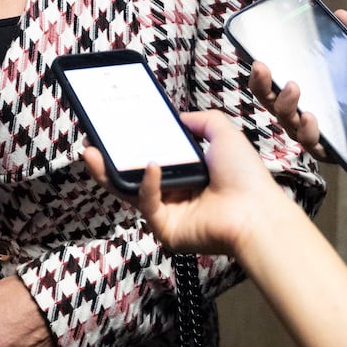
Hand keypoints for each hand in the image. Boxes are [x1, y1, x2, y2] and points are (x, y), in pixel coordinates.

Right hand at [82, 110, 283, 256]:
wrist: (256, 211)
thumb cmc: (245, 175)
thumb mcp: (224, 134)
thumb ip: (201, 120)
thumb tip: (179, 116)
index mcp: (187, 174)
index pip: (151, 159)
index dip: (132, 145)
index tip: (113, 129)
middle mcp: (175, 194)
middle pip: (132, 177)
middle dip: (108, 160)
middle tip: (90, 142)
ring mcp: (168, 213)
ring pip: (130, 192)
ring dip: (108, 173)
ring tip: (91, 152)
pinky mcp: (165, 229)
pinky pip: (148, 204)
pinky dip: (148, 185)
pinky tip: (152, 167)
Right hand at [248, 8, 346, 160]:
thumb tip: (341, 15)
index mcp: (307, 92)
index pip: (274, 86)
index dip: (262, 76)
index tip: (258, 60)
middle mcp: (305, 113)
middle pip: (272, 104)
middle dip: (263, 87)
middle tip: (263, 68)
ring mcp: (316, 134)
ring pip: (288, 124)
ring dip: (285, 105)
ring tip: (294, 87)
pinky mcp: (331, 150)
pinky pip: (312, 145)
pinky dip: (307, 132)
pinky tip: (310, 118)